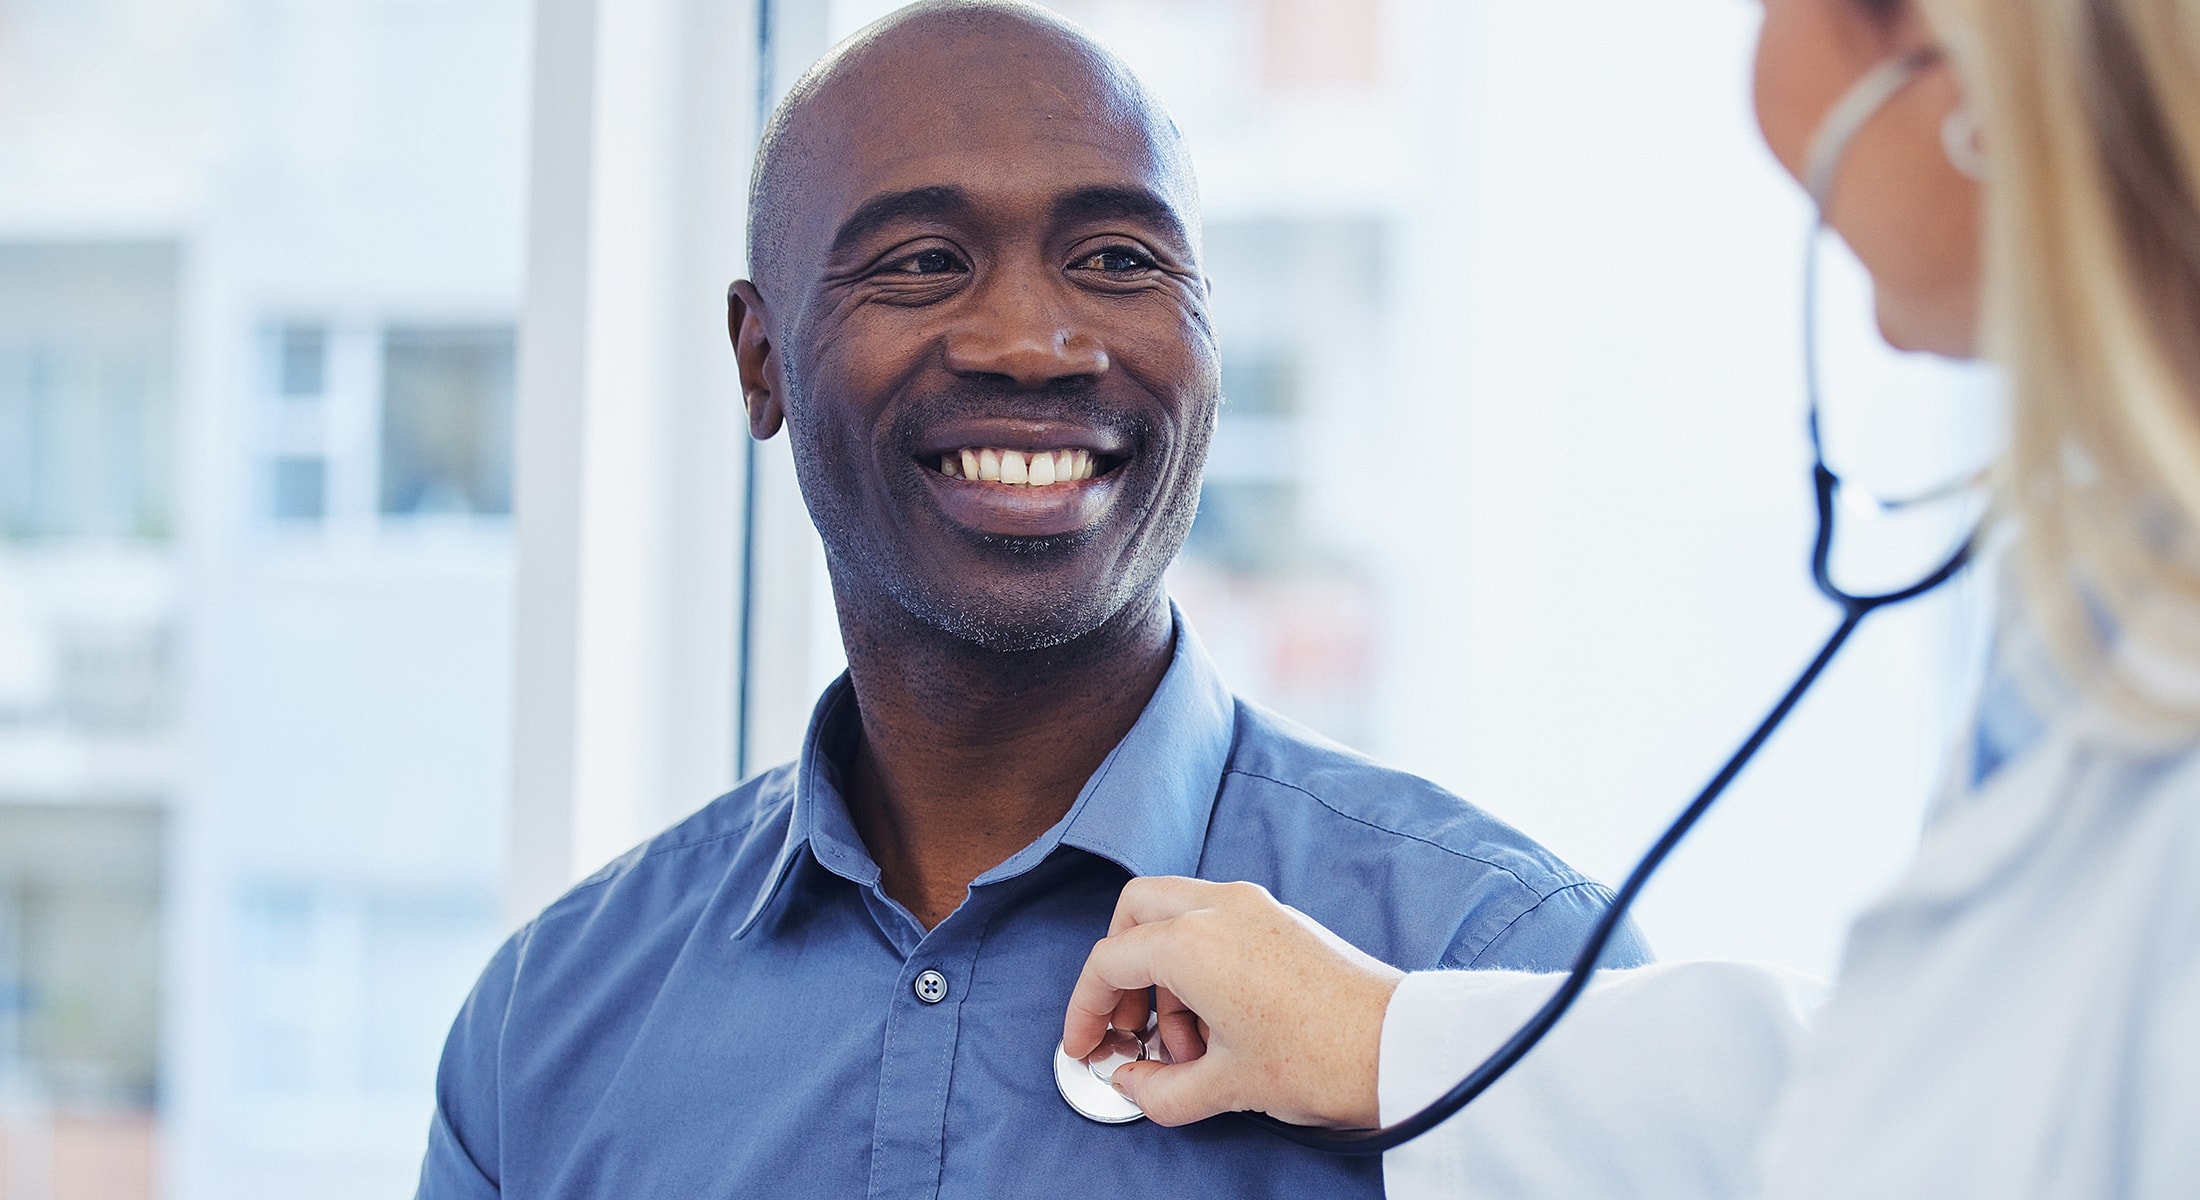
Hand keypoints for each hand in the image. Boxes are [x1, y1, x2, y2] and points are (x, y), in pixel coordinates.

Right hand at [1059, 877, 1402, 1127]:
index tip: (1085, 1044)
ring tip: (1184, 1045)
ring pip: (1176, 915)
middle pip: (1135, 913)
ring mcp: (1255, 907)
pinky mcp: (1283, 919)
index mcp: (1192, 942)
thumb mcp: (1226, 1088)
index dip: (1085, 1008)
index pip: (1109, 961)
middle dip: (1120, 972)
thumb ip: (1159, 1090)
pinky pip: (1216, 924)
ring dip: (1162, 973)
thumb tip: (1131, 1083)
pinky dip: (1199, 963)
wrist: (1403, 1048)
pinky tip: (1217, 1024)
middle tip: (1129, 1029)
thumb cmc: (1323, 1058)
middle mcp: (1218, 908)